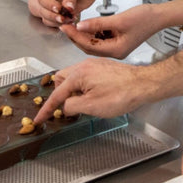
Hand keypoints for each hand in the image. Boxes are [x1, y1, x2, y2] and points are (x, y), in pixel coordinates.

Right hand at [28, 0, 98, 25]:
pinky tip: (71, 21)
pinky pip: (54, 24)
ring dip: (57, 22)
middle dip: (52, 16)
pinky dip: (62, 25)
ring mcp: (50, 7)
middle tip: (64, 18)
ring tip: (70, 18)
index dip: (49, 5)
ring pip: (46, 19)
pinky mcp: (57, 15)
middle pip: (40, 11)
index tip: (59, 9)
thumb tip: (67, 8)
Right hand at [34, 57, 150, 121]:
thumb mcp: (91, 106)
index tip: (39, 118)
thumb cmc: (120, 95)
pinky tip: (91, 95)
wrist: (143, 84)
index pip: (56, 94)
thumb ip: (71, 106)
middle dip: (59, 93)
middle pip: (61, 79)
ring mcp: (94, 64)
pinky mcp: (103, 67)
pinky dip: (83, 86)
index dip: (47, 109)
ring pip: (74, 76)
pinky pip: (85, 75)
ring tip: (81, 103)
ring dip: (72, 90)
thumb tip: (65, 106)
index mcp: (78, 74)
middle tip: (65, 107)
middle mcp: (84, 65)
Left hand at [59, 4, 164, 58]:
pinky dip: (94, 32)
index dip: (75, 36)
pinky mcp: (119, 41)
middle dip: (77, 36)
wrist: (160, 16)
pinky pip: (101, 39)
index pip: (89, 45)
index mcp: (116, 50)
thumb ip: (97, 23)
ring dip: (84, 34)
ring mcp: (117, 47)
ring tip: (74, 24)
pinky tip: (88, 24)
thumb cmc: (145, 18)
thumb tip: (79, 26)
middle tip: (66, 25)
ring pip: (94, 42)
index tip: (65, 27)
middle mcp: (116, 52)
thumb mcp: (119, 20)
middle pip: (90, 46)